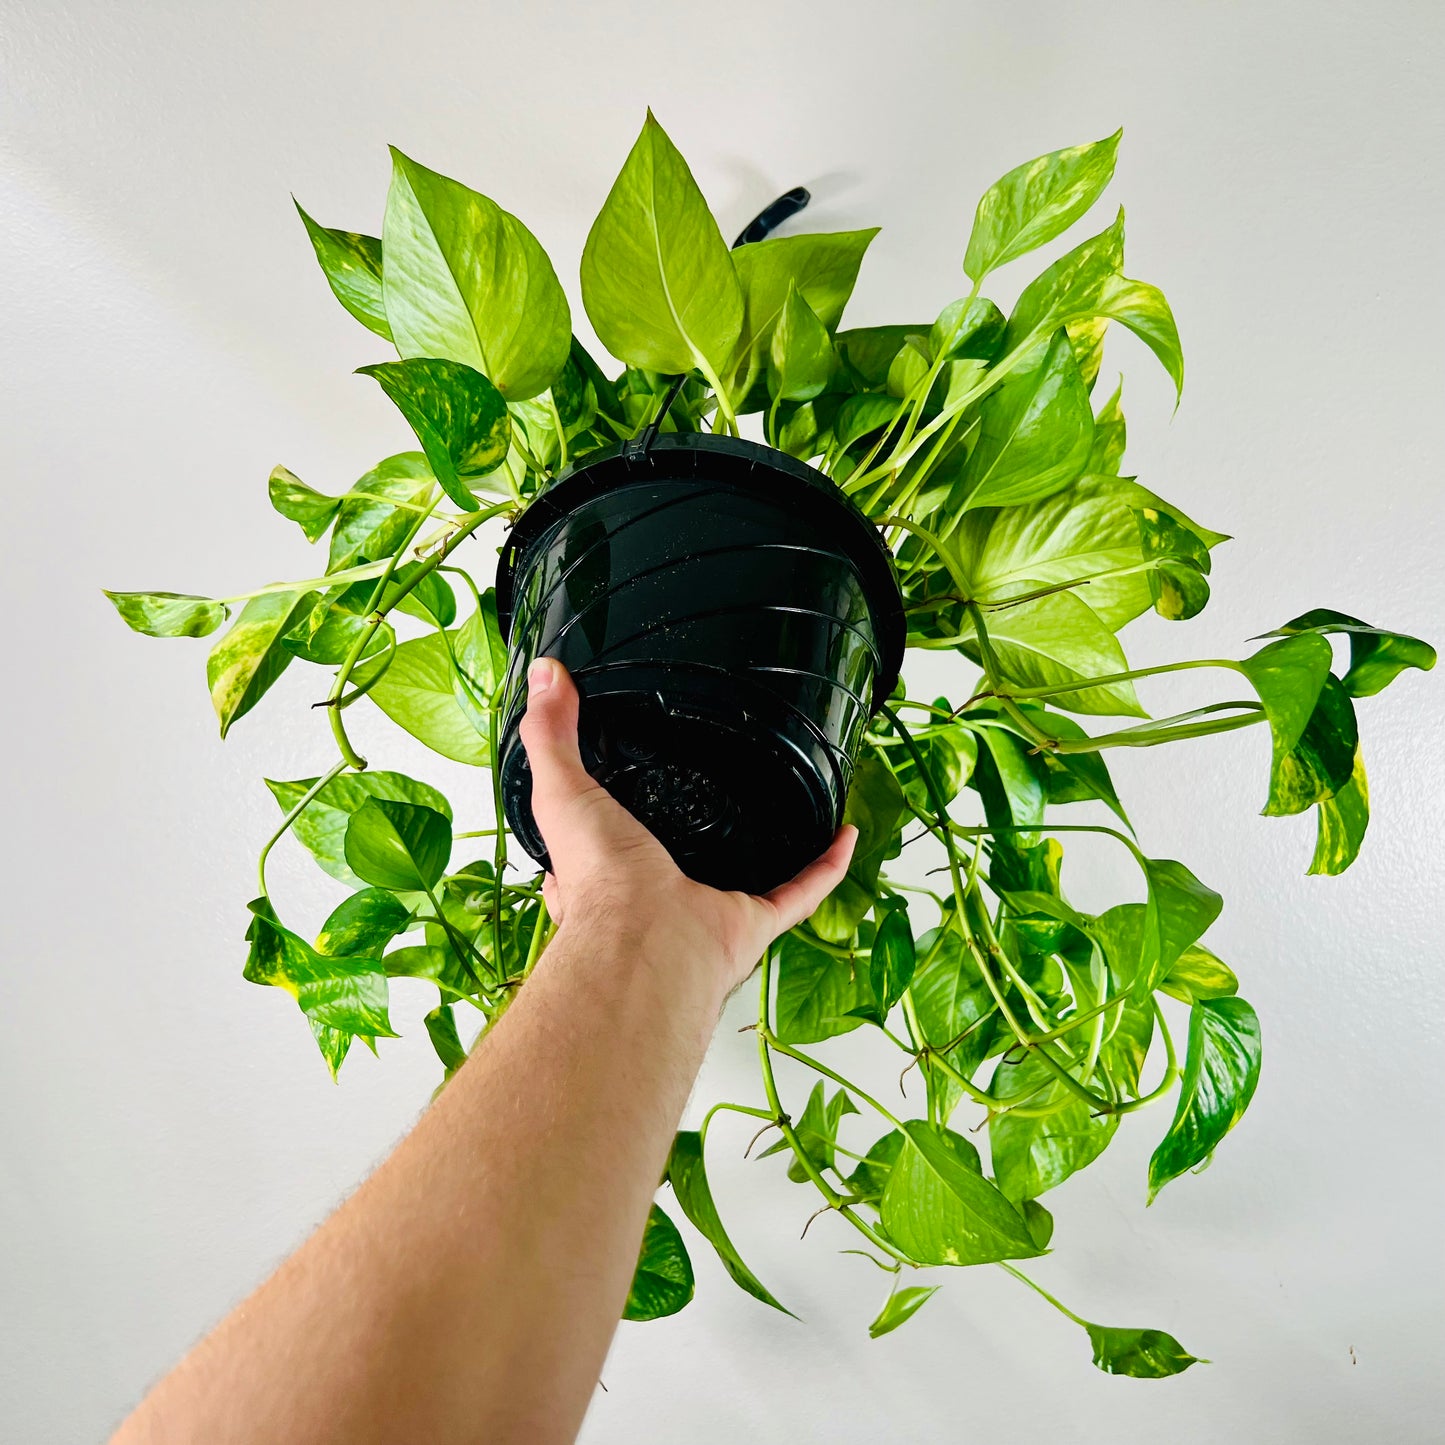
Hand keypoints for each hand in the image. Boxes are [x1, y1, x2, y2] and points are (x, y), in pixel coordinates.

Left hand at [519, 657, 856, 994]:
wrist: (645, 941)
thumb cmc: (600, 881)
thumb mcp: (561, 790)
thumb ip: (549, 733)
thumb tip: (543, 675)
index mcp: (607, 873)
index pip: (603, 844)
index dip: (608, 814)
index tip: (626, 777)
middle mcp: (657, 897)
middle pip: (682, 859)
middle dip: (700, 831)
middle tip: (723, 788)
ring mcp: (707, 910)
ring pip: (746, 878)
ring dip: (770, 850)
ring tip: (784, 809)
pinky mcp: (751, 923)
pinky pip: (798, 893)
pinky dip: (826, 868)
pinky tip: (842, 834)